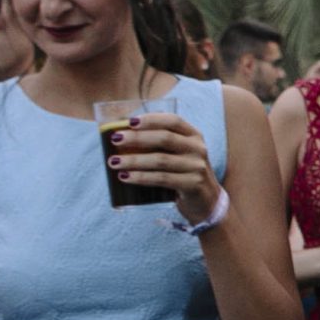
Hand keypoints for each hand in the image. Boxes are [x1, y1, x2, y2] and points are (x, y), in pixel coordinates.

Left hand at [107, 112, 221, 225]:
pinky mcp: (192, 184)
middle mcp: (197, 148)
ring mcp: (196, 166)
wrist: (206, 200)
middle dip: (137, 138)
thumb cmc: (183, 173)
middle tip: (115, 140)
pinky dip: (141, 177)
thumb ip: (158, 145)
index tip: (129, 122)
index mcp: (193, 135)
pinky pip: (162, 179)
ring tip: (113, 162)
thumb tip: (121, 136)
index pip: (173, 120)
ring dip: (134, 160)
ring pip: (160, 160)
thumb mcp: (178, 154)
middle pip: (165, 138)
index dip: (151, 119)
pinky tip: (125, 177)